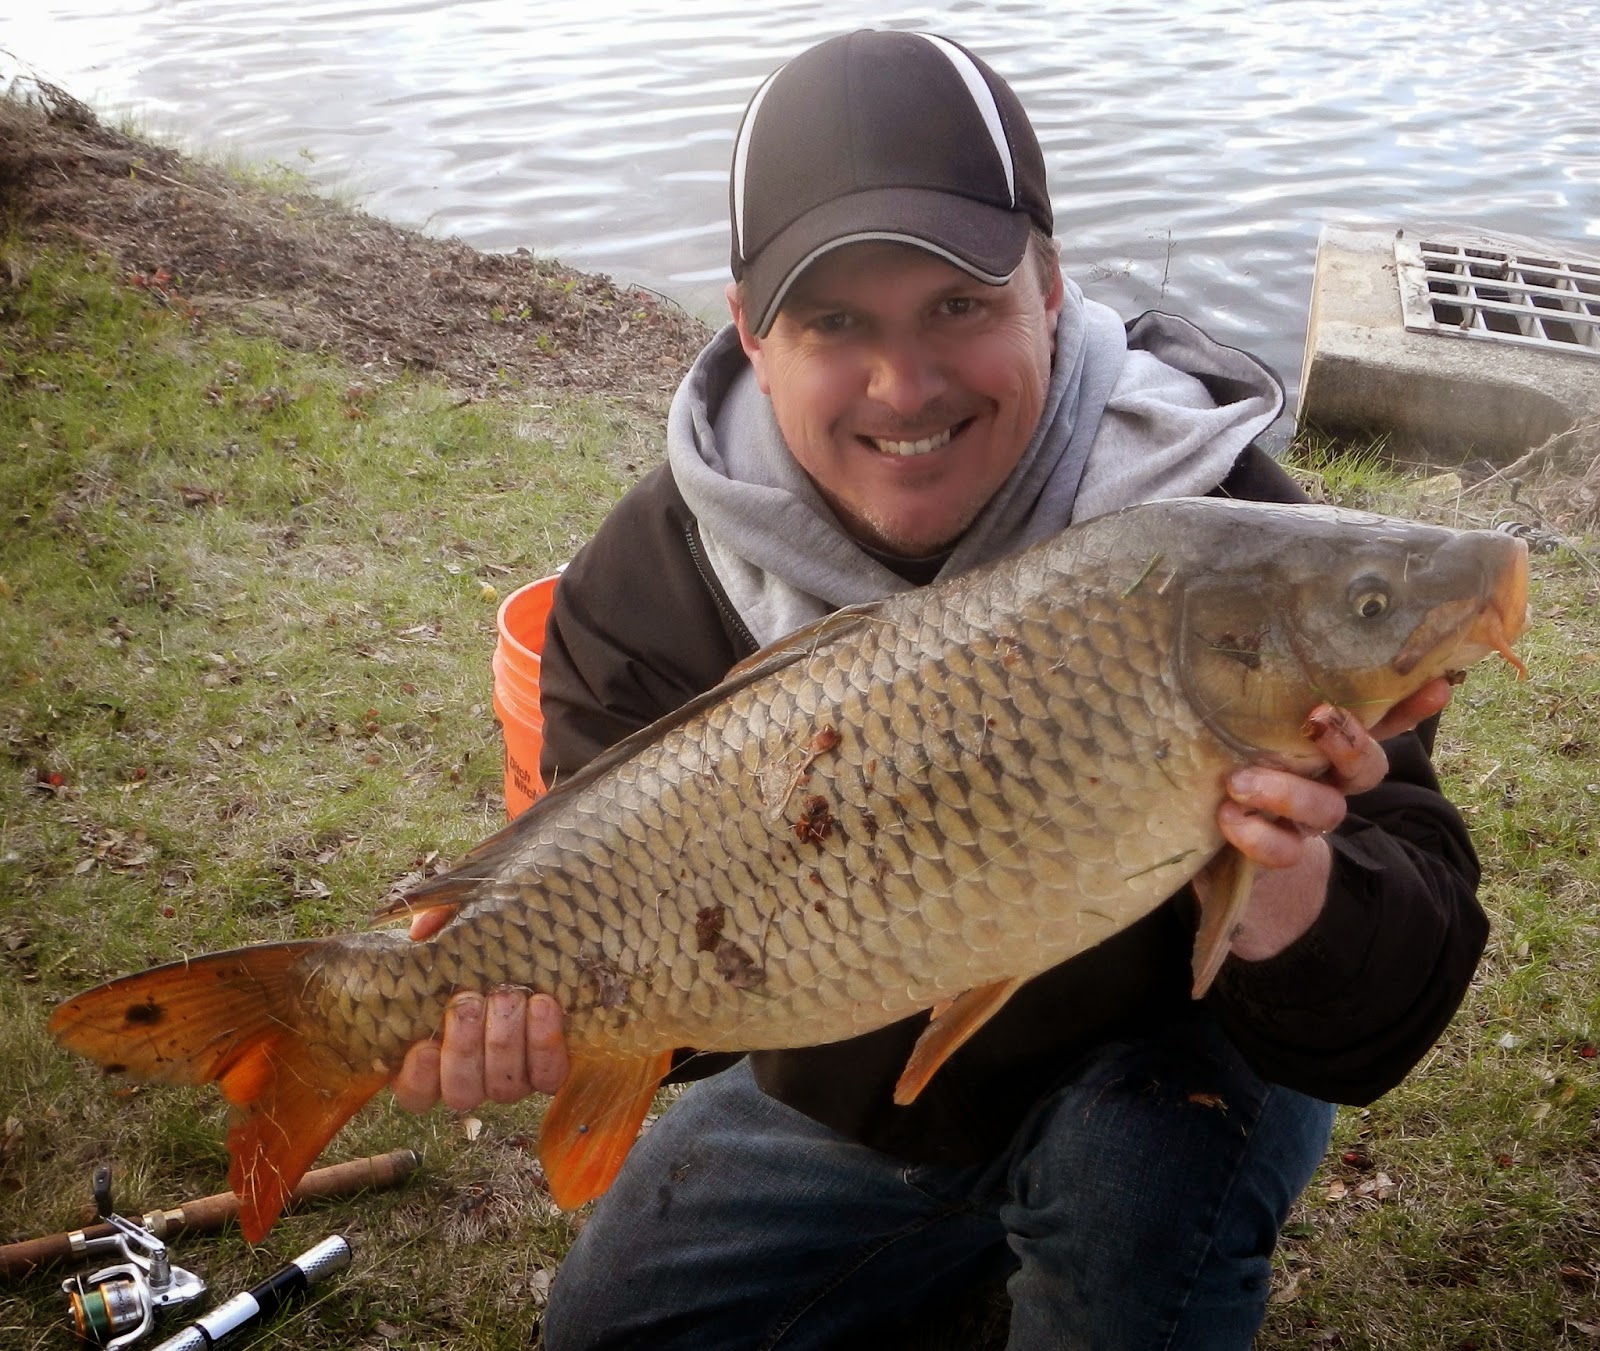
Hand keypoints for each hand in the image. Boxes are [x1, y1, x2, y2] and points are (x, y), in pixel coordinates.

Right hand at [390, 908, 569, 1113]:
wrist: (549, 942)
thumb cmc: (486, 940)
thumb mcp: (455, 922)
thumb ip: (432, 920)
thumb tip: (420, 930)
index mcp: (433, 1055)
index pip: (415, 1093)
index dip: (418, 1078)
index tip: (423, 1045)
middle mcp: (472, 1075)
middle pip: (462, 1092)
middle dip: (464, 1048)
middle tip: (470, 1001)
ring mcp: (513, 1076)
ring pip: (503, 1088)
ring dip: (503, 1042)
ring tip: (507, 994)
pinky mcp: (550, 1067)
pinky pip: (549, 1076)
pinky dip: (544, 1043)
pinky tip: (541, 1004)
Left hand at [1207, 677, 1454, 960]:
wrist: (1219, 850)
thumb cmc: (1229, 771)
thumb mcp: (1241, 734)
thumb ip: (1252, 705)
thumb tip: (1232, 638)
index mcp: (1327, 750)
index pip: (1380, 724)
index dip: (1409, 707)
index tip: (1438, 685)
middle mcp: (1328, 784)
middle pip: (1366, 768)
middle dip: (1350, 743)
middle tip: (1316, 718)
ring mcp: (1308, 823)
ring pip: (1327, 809)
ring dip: (1287, 792)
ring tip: (1238, 783)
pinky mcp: (1281, 855)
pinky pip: (1285, 851)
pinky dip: (1258, 835)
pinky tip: (1229, 817)